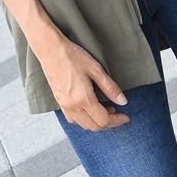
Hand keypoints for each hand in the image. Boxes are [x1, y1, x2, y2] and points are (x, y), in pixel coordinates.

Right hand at [0, 0, 128, 130]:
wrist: (50, 50)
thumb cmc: (72, 56)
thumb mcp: (96, 69)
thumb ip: (110, 88)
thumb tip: (122, 101)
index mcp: (83, 99)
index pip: (103, 120)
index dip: (117, 120)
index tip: (125, 116)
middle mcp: (72, 106)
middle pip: (94, 126)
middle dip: (109, 123)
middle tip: (118, 114)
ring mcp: (64, 105)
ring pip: (84, 125)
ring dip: (97, 122)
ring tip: (106, 109)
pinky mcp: (59, 102)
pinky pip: (73, 119)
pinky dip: (84, 120)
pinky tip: (90, 109)